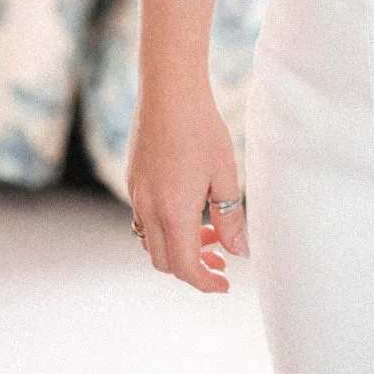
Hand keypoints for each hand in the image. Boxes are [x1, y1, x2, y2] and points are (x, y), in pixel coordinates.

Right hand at [127, 93, 249, 293]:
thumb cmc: (202, 128)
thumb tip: (240, 253)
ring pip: (153, 241)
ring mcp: (136, 194)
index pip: (185, 267)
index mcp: (173, 212)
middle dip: (193, 267)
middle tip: (221, 259)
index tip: (225, 283)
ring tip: (209, 232)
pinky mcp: (134, 179)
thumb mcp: (224, 175)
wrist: (169, 90)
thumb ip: (231, 218)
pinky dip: (166, 226)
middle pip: (165, 261)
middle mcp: (148, 208)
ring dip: (179, 247)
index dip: (206, 282)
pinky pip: (145, 218)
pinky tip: (189, 206)